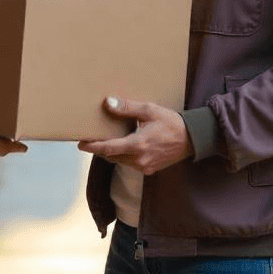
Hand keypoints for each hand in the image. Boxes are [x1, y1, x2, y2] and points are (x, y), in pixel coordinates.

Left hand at [77, 96, 191, 174]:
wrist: (192, 139)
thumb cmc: (171, 122)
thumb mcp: (149, 110)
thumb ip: (127, 108)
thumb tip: (107, 103)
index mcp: (138, 145)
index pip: (109, 149)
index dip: (93, 147)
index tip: (80, 144)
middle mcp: (139, 159)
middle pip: (111, 156)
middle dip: (99, 149)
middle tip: (89, 139)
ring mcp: (144, 167)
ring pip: (119, 161)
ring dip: (111, 153)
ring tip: (104, 141)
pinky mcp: (149, 170)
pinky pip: (129, 164)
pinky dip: (122, 156)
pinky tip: (123, 146)